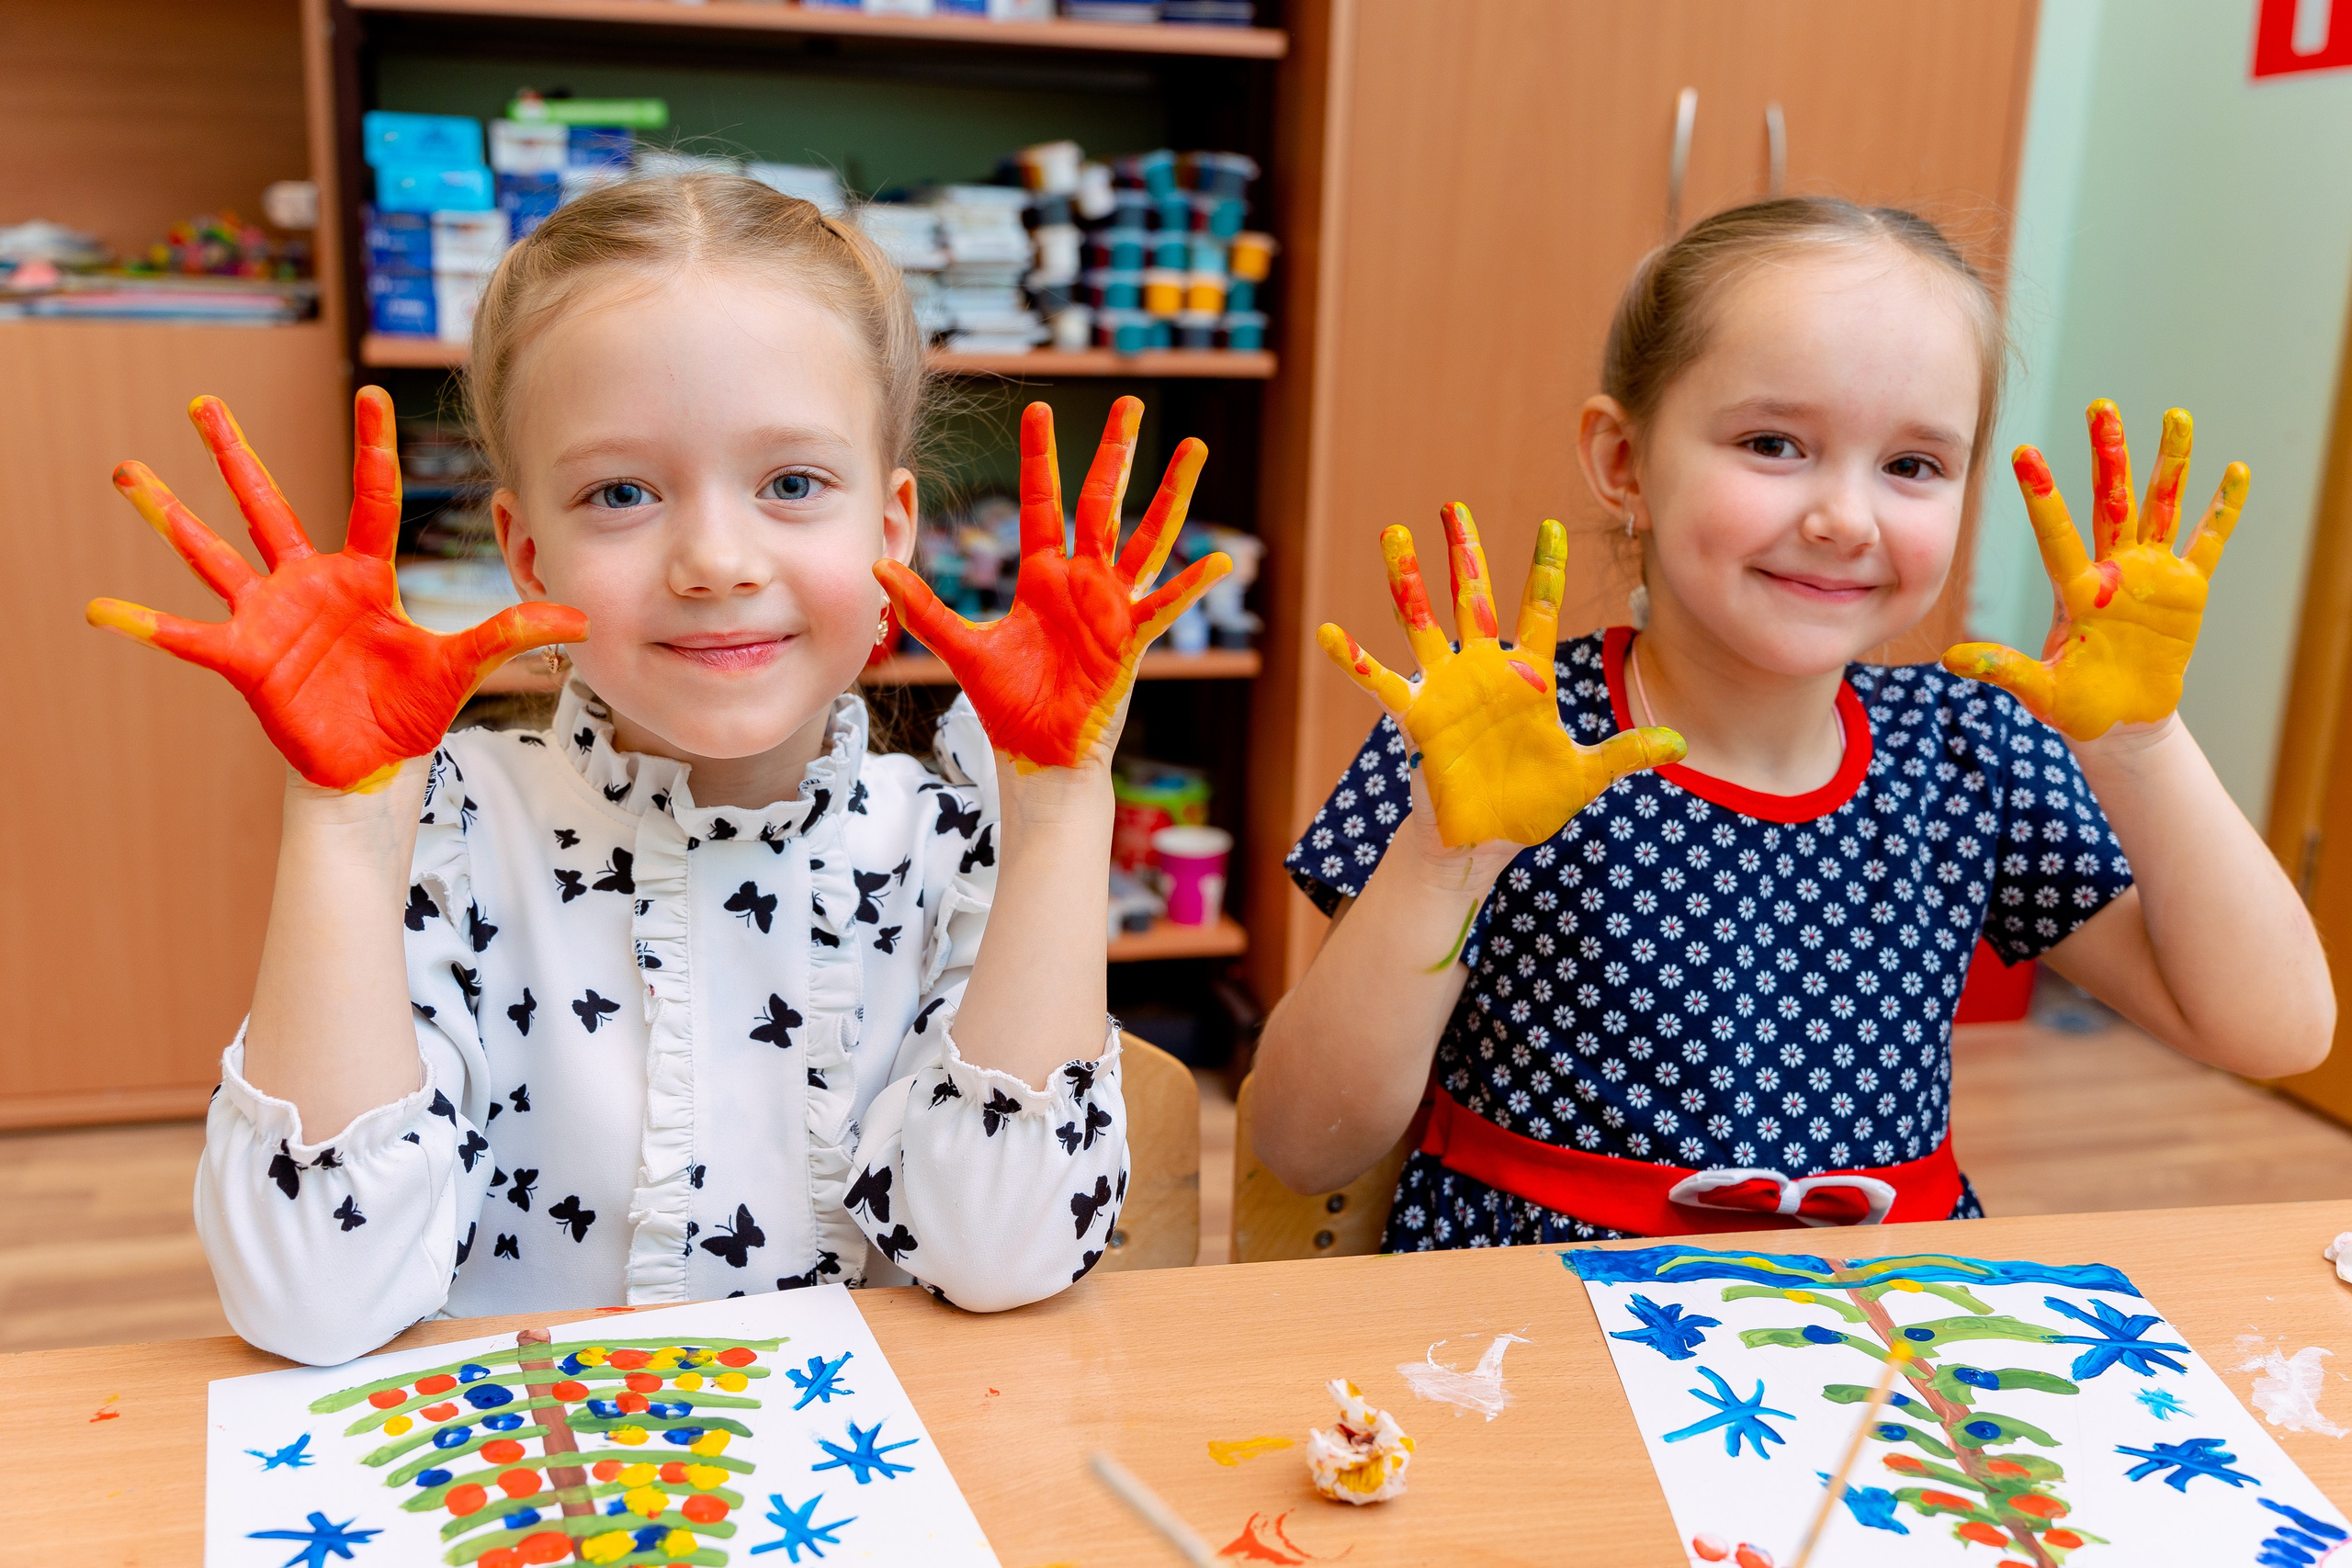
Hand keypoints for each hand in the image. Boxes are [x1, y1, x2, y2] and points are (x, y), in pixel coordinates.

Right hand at [86, 388, 587, 791]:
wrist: (374, 762)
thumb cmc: (412, 709)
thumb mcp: (464, 668)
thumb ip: (512, 635)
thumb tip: (580, 620)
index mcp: (364, 575)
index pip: (369, 497)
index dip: (371, 447)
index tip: (373, 391)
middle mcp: (308, 582)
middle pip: (266, 504)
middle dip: (233, 453)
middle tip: (202, 401)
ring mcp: (270, 615)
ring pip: (212, 552)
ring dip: (168, 513)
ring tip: (125, 468)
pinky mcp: (244, 657)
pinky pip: (186, 637)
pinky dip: (144, 625)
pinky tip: (98, 610)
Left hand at [875, 396, 1229, 770]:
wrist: (1038, 756)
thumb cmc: (1008, 708)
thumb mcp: (962, 649)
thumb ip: (926, 607)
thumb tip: (877, 568)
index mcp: (1044, 579)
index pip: (1045, 503)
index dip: (1042, 458)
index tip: (1041, 411)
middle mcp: (1082, 583)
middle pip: (1104, 503)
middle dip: (1116, 452)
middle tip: (1131, 404)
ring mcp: (1111, 608)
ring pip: (1146, 537)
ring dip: (1171, 494)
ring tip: (1195, 449)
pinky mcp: (1130, 641)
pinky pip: (1165, 607)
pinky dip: (1191, 585)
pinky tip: (1221, 562)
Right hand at [1317, 503, 1684, 847]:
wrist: (1483, 842)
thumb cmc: (1531, 805)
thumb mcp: (1585, 777)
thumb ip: (1626, 753)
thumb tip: (1682, 744)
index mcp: (1529, 678)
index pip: (1540, 610)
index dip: (1545, 568)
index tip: (1550, 525)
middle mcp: (1484, 672)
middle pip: (1474, 599)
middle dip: (1465, 553)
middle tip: (1453, 506)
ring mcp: (1446, 690)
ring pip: (1423, 623)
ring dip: (1408, 581)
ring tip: (1393, 534)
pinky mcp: (1416, 717)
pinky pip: (1380, 682)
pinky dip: (1354, 659)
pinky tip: (1329, 633)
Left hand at [1943, 400, 2245, 740]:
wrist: (2122, 720)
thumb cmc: (2078, 706)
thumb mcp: (2041, 691)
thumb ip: (2004, 670)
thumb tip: (1950, 660)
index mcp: (2074, 589)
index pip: (2055, 533)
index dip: (2041, 495)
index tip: (2023, 452)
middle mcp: (2112, 570)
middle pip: (2110, 501)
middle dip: (2108, 454)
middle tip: (2100, 405)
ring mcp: (2151, 574)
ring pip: (2160, 506)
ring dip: (2169, 462)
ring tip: (2175, 415)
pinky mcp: (2187, 589)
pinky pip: (2208, 542)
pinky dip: (2223, 510)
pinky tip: (2236, 472)